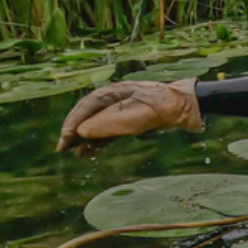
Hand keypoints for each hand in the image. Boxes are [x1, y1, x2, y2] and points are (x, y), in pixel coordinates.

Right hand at [56, 78, 202, 152]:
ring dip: (85, 139)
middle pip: (88, 115)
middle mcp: (115, 99)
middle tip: (62, 149)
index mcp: (113, 93)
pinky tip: (91, 152)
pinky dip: (99, 141)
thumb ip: (106, 125)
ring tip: (76, 154)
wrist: (186, 108)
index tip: (64, 139)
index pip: (86, 107)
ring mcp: (123, 109)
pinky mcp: (131, 120)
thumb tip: (81, 131)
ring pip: (97, 124)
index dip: (73, 123)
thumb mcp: (132, 118)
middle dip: (74, 132)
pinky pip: (109, 131)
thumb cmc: (160, 108)